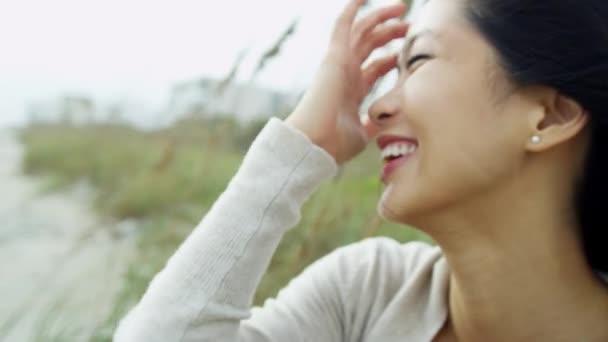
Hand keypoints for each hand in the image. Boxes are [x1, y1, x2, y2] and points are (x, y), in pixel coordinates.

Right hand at [285, 0, 407, 163]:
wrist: (315, 143)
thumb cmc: (335, 144)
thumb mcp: (365, 133)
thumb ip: (375, 123)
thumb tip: (387, 121)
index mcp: (353, 91)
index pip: (376, 67)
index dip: (393, 58)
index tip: (410, 54)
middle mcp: (346, 74)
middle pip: (372, 46)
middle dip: (391, 34)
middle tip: (410, 25)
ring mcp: (340, 64)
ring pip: (363, 32)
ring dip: (381, 18)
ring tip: (401, 8)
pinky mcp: (333, 56)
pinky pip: (342, 26)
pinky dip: (351, 9)